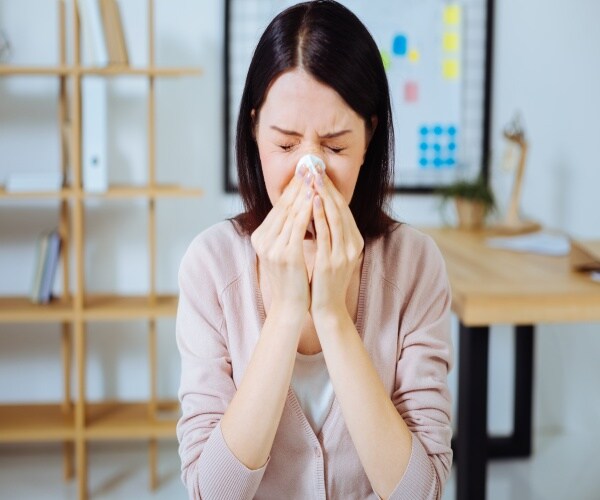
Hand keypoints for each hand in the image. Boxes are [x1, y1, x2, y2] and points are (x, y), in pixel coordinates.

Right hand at [251, 166, 314, 315]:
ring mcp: (272, 247)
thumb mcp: (284, 251)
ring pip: (291, 213)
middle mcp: (263, 240)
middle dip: (298, 185)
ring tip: (315, 177)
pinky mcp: (286, 254)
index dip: (292, 188)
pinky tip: (316, 198)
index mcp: (260, 237)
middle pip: (284, 206)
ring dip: (304, 193)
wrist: (290, 307)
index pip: (278, 208)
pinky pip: (299, 226)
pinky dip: (308, 210)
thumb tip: (296, 208)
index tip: (303, 172)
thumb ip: (285, 232)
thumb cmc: (291, 280)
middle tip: (310, 167)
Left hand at [310, 166, 363, 319]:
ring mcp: (343, 253)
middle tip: (316, 167)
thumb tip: (319, 210)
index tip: (320, 173)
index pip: (344, 210)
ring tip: (314, 178)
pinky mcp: (331, 262)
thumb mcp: (333, 254)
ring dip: (324, 196)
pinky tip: (312, 202)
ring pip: (335, 217)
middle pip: (341, 209)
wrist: (328, 309)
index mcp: (354, 242)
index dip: (332, 190)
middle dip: (328, 187)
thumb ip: (331, 234)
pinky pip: (325, 234)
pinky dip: (319, 215)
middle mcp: (353, 245)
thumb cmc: (326, 282)